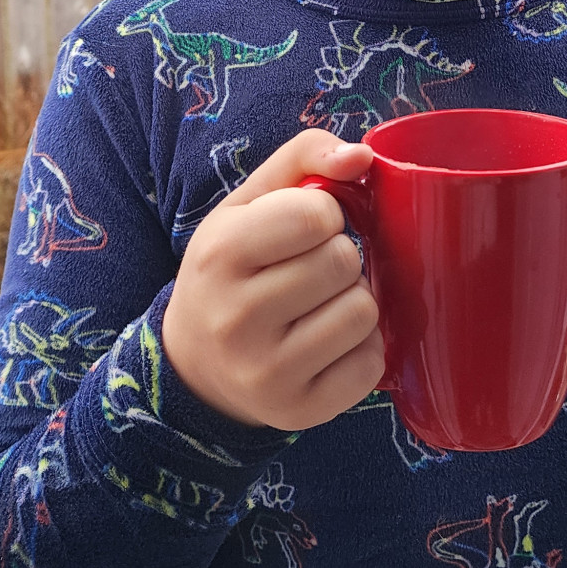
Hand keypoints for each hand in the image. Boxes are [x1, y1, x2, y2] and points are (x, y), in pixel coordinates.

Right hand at [160, 132, 384, 430]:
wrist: (195, 366)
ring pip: (363, 312)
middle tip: (312, 271)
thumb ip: (302, 158)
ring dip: (354, 302)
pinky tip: (328, 344)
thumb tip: (362, 156)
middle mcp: (235, 318)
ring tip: (320, 306)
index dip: (325, 214)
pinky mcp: (299, 411)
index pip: (315, 214)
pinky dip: (361, 349)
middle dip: (340, 257)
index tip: (304, 229)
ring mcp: (266, 372)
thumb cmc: (233, 270)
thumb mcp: (247, 204)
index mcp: (220, 254)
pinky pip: (371, 364)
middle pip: (344, 262)